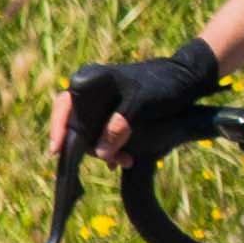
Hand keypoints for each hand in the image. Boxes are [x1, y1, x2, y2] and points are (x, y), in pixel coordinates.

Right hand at [58, 40, 222, 190]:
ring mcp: (102, 103)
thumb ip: (119, 127)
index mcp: (92, 81)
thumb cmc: (162, 86)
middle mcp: (91, 91)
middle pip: (77, 124)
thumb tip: (100, 153)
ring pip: (92, 133)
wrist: (187, 80)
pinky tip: (125, 159)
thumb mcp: (140, 106)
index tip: (56, 150)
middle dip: (91, 146)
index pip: (64, 105)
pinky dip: (112, 147)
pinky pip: (104, 135)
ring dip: (105, 150)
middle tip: (111, 162)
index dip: (58, 128)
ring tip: (127, 161)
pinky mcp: (113, 114)